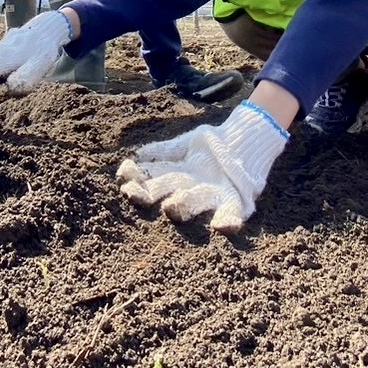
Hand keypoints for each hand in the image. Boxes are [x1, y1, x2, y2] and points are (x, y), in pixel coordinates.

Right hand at [115, 100, 288, 232]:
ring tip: (171, 206)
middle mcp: (190, 192)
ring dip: (183, 205)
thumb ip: (162, 150)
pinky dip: (227, 221)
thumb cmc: (209, 144)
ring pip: (194, 204)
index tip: (124, 180)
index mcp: (175, 179)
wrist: (242, 142)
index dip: (136, 183)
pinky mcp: (235, 203)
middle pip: (167, 195)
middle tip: (140, 195)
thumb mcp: (185, 144)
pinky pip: (230, 214)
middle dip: (154, 196)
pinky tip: (222, 226)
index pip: (151, 182)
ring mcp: (211, 198)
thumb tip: (137, 156)